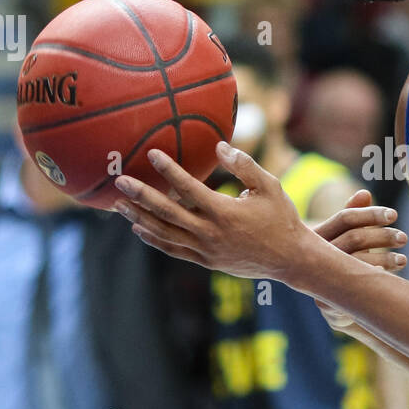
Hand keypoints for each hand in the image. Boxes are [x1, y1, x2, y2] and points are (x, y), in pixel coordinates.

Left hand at [114, 143, 317, 281]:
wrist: (290, 259)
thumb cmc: (282, 219)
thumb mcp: (270, 187)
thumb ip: (244, 165)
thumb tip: (219, 146)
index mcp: (224, 212)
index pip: (188, 188)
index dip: (168, 170)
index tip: (152, 154)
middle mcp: (210, 233)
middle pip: (167, 213)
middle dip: (141, 196)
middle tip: (120, 181)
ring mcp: (205, 250)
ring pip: (165, 233)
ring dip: (140, 217)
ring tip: (119, 204)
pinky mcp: (206, 261)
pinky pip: (173, 250)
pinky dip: (154, 239)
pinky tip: (139, 228)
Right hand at [312, 189, 407, 329]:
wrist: (332, 306)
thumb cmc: (343, 264)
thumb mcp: (349, 240)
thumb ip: (356, 217)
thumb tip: (364, 193)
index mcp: (318, 236)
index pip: (345, 218)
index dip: (370, 215)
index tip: (394, 215)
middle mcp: (315, 256)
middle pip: (353, 238)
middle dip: (382, 236)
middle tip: (403, 237)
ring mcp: (317, 280)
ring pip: (356, 262)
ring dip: (385, 259)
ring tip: (403, 260)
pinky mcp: (326, 303)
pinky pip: (350, 291)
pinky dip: (371, 281)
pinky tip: (388, 278)